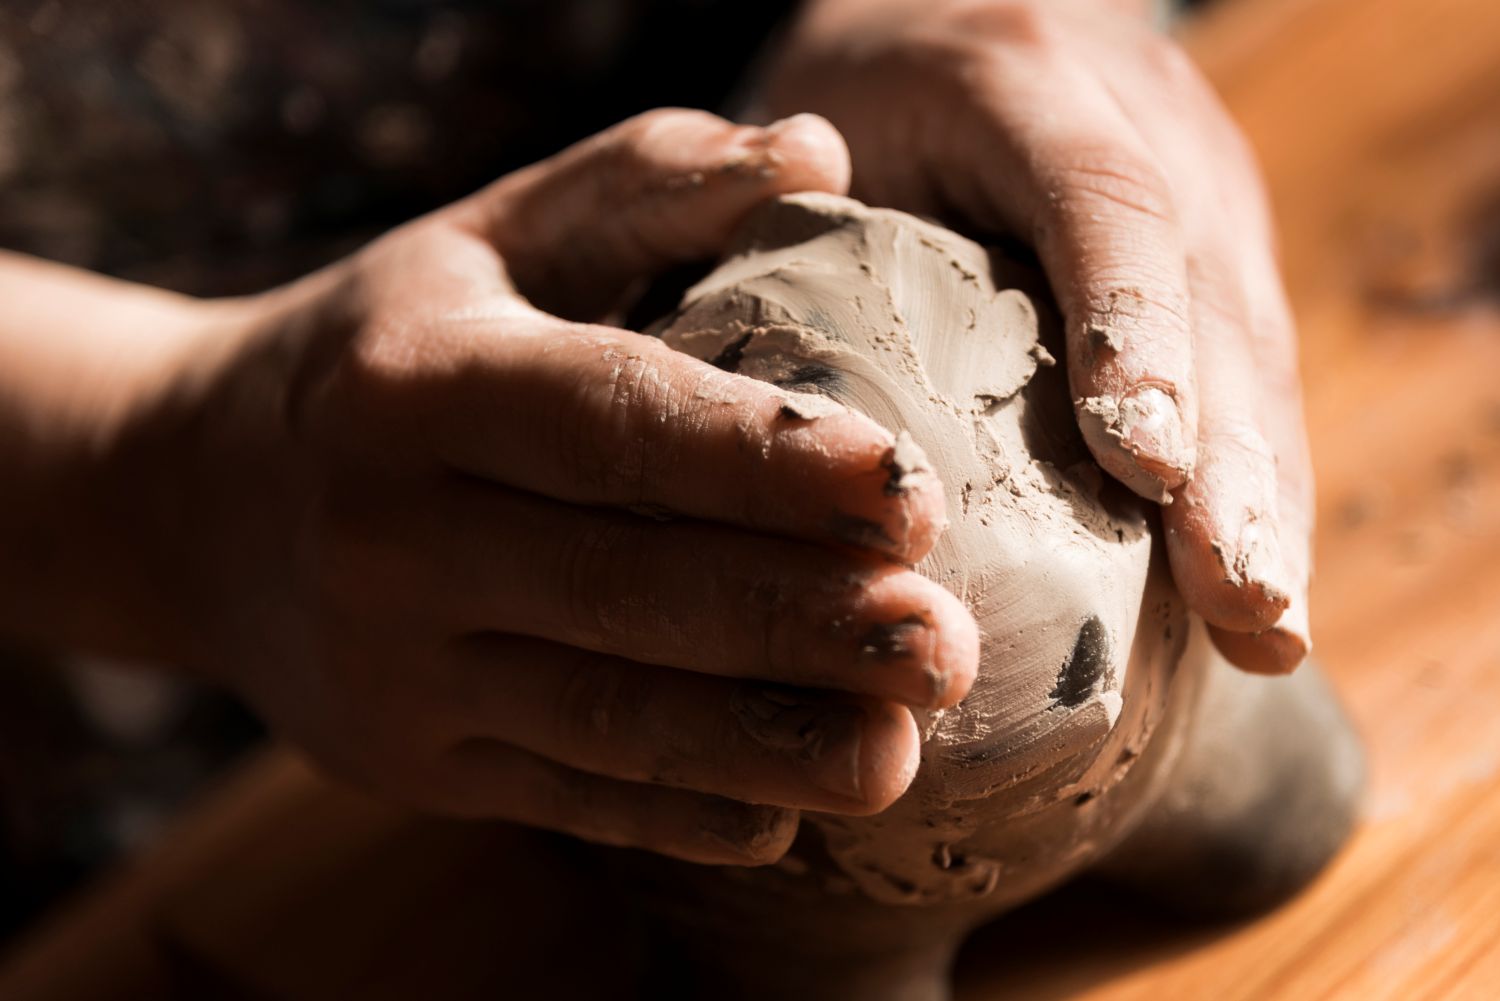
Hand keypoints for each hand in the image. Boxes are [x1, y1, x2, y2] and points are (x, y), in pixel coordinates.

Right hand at [99, 111, 979, 863]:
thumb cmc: (388, 351)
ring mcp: (396, 669)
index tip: (905, 492)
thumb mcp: (490, 236)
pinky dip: (681, 812)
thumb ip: (649, 181)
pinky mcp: (414, 761)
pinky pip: (567, 798)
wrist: (194, 497)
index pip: (611, 423)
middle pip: (625, 588)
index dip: (760, 462)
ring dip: (760, 745)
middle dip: (796, 622)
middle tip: (943, 647)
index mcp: (419, 383)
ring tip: (898, 753)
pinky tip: (786, 816)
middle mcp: (391, 534)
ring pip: (605, 721)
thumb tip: (820, 154)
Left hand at [765, 0, 1313, 672]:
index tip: (1143, 464)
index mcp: (1017, 78)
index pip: (1099, 195)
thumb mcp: (809, 134)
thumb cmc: (860, 102)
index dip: (1130, 325)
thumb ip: (778, 225)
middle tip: (1240, 593)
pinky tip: (1259, 591)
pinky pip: (1250, 366)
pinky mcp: (1220, 242)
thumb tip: (774, 411)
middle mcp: (1139, 120)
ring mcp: (1199, 178)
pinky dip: (1259, 484)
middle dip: (1232, 455)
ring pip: (1251, 339)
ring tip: (1267, 627)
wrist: (954, 23)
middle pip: (1207, 288)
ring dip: (1267, 493)